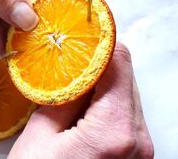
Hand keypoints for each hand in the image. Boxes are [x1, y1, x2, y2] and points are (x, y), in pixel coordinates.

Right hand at [9, 43, 153, 158]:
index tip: (82, 36)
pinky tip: (84, 103)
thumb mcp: (41, 135)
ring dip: (103, 82)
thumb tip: (76, 68)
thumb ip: (63, 95)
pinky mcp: (136, 152)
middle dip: (99, 63)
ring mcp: (141, 148)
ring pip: (127, 93)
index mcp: (115, 130)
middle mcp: (139, 138)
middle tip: (72, 58)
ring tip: (74, 82)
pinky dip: (107, 100)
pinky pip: (125, 112)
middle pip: (126, 77)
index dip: (101, 44)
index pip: (120, 64)